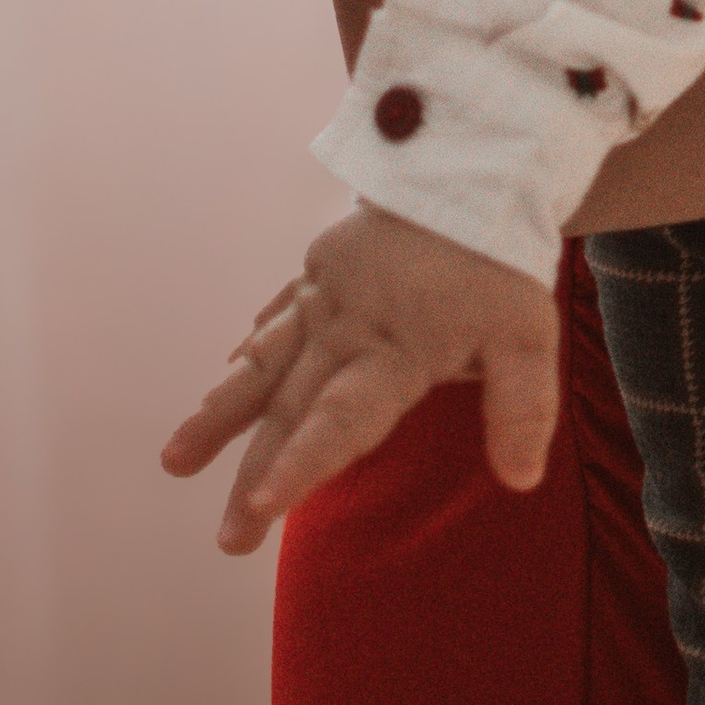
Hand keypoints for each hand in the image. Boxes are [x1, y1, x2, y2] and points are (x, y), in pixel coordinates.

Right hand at [160, 205, 560, 554]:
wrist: (474, 165)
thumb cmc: (502, 262)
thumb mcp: (529, 334)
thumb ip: (522, 407)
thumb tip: (522, 481)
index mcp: (397, 348)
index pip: (342, 418)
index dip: (302, 464)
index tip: (260, 507)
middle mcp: (348, 326)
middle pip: (293, 407)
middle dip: (255, 473)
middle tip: (227, 539)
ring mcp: (326, 295)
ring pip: (266, 362)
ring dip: (221, 414)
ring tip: (175, 461)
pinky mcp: (320, 268)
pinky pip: (279, 315)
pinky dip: (252, 349)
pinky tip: (228, 374)